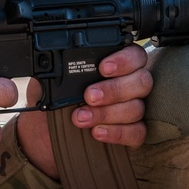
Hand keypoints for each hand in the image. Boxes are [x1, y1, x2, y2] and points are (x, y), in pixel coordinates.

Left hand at [17, 44, 152, 178]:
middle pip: (141, 82)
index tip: (103, 68)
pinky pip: (138, 132)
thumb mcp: (50, 82)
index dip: (124, 60)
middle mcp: (130, 84)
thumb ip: (55, 72)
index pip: (135, 56)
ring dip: (108, 113)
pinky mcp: (132, 132)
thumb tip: (48, 68)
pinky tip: (98, 132)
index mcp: (117, 64)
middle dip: (114, 89)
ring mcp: (133, 108)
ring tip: (81, 117)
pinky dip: (118, 132)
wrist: (47, 131)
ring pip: (136, 108)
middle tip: (89, 96)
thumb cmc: (53, 101)